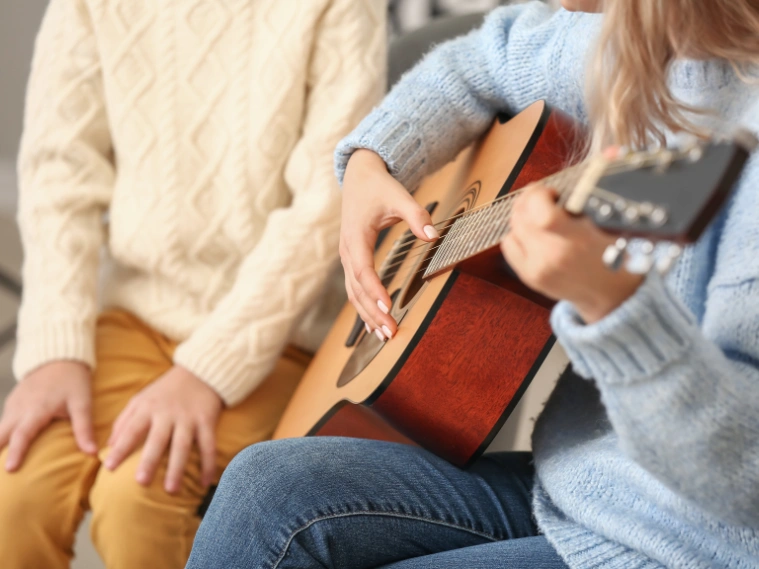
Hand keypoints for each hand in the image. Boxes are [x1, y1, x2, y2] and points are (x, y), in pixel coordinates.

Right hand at [0, 361, 95, 471]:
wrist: (59, 356)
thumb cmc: (73, 381)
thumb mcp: (82, 403)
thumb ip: (84, 428)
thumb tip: (93, 453)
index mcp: (37, 410)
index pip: (22, 435)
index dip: (16, 452)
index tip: (10, 469)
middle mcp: (20, 409)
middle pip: (1, 434)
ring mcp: (13, 405)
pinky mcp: (12, 403)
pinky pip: (2, 422)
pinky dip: (0, 435)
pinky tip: (0, 448)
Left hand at [105, 365, 222, 493]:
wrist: (200, 371)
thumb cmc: (165, 390)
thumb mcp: (141, 399)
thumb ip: (124, 421)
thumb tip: (108, 446)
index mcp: (148, 408)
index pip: (131, 430)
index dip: (120, 448)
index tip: (109, 467)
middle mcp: (167, 414)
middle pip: (157, 440)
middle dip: (150, 460)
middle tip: (141, 482)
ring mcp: (189, 418)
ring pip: (182, 445)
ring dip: (177, 468)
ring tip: (171, 490)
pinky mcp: (207, 420)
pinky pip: (208, 445)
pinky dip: (208, 464)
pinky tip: (205, 482)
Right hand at [341, 149, 438, 338]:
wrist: (359, 176)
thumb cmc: (378, 187)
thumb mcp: (399, 196)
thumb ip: (417, 216)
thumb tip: (433, 235)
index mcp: (356, 236)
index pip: (362, 269)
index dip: (374, 290)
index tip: (388, 307)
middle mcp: (347, 250)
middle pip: (356, 288)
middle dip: (372, 312)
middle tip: (390, 332)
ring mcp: (346, 257)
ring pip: (352, 293)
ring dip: (366, 315)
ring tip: (384, 336)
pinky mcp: (351, 260)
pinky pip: (354, 288)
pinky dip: (363, 308)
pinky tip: (374, 324)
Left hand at [500, 184, 643, 322]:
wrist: (611, 296)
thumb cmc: (617, 255)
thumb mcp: (613, 222)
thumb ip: (603, 186)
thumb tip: (611, 151)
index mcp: (574, 242)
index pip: (540, 209)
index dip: (540, 193)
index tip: (553, 191)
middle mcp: (550, 256)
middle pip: (521, 215)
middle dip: (531, 199)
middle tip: (546, 196)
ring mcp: (536, 268)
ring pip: (513, 227)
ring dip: (523, 214)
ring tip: (542, 213)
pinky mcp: (528, 276)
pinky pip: (508, 244)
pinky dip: (517, 233)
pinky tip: (534, 231)